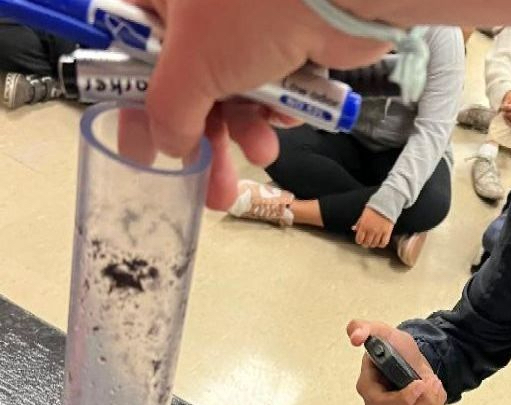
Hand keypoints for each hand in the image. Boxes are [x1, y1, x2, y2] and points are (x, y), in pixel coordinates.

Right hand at [133, 0, 388, 208]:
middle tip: (210, 189)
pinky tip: (286, 118)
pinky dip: (277, 111)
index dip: (134, 104)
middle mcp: (200, 10)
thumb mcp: (192, 64)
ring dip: (246, 134)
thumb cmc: (251, 11)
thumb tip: (170, 145)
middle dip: (204, 142)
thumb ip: (169, 111)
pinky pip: (272, 92)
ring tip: (261, 154)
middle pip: (188, 87)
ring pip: (234, 95)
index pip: (130, 52)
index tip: (142, 153)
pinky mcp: (289, 46)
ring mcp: (246, 28)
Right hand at [347, 320, 446, 404]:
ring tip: (434, 380)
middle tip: (431, 381)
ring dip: (431, 399)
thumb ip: (363, 328)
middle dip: (421, 401)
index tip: (419, 384)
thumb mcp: (381, 331)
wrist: (411, 356)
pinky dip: (436, 402)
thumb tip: (355, 337)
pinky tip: (434, 388)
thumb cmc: (394, 347)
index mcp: (367, 388)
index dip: (401, 398)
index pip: (379, 403)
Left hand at [353, 206, 394, 248]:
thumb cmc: (373, 209)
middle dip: (365, 243)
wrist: (385, 204)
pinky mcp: (387, 232)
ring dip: (373, 244)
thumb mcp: (363, 215)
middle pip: (366, 244)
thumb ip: (359, 223)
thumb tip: (354, 229)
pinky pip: (383, 243)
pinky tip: (380, 242)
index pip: (359, 240)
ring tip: (373, 241)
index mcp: (363, 225)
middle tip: (367, 241)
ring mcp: (379, 232)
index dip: (359, 241)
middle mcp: (371, 230)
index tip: (361, 240)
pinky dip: (381, 244)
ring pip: (374, 244)